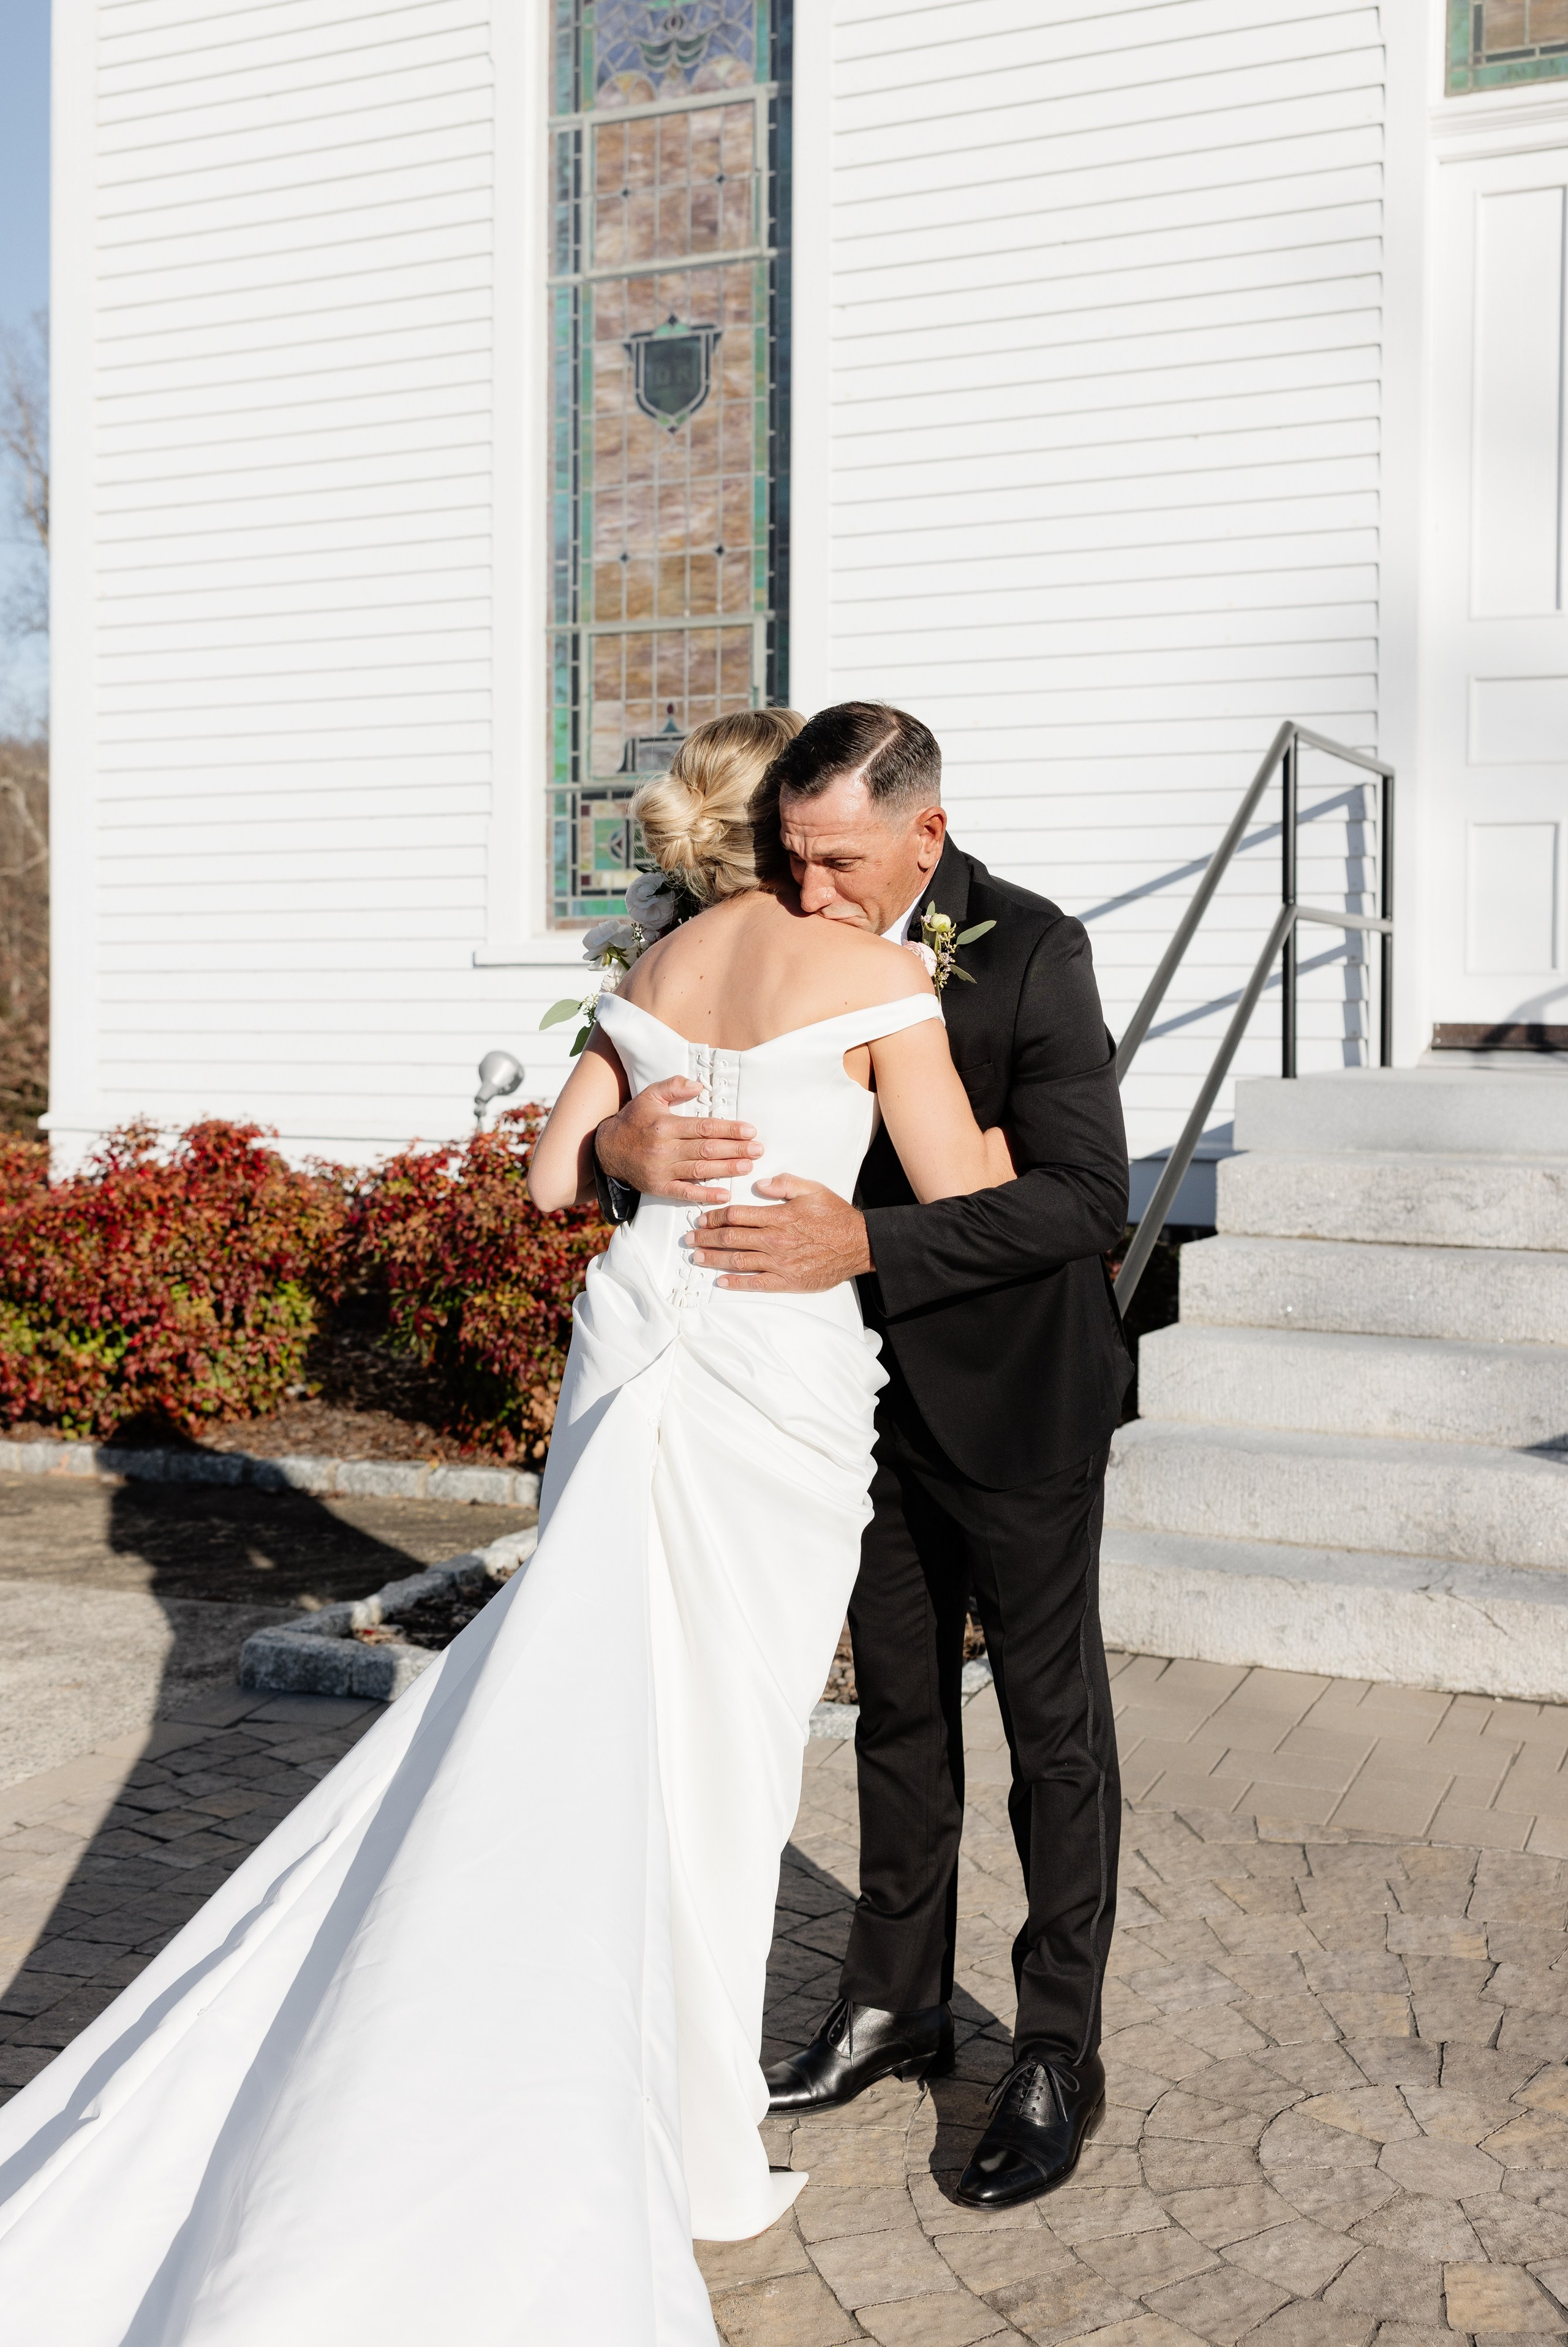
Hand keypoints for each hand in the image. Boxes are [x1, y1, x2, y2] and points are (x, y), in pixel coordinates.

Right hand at [595, 1077, 762, 1205]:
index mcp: (665, 1125)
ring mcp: (661, 1170)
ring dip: (726, 1169)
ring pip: (699, 1170)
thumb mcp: (650, 1096)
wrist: (607, 1149)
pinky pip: (684, 1192)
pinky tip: (725, 1195)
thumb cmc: (634, 1120)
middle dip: (735, 1149)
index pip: (703, 1127)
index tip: (750, 1131)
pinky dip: (705, 1195)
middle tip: (758, 1150)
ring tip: (748, 1167)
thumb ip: (674, 1086)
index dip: (728, 1129)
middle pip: (706, 1149)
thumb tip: (699, 1086)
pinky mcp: (658, 1187)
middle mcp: (664, 1148)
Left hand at [687, 1176, 873, 1290]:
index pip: (736, 1215)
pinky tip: (721, 1281)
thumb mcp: (812, 1189)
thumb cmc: (836, 1217)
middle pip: (730, 1238)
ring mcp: (779, 1262)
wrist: (859, 1244)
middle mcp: (774, 1239)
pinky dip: (736, 1282)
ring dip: (713, 1258)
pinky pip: (755, 1283)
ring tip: (697, 1257)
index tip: (702, 1218)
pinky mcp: (787, 1280)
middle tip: (690, 1238)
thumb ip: (784, 1184)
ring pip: (737, 1260)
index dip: (714, 1216)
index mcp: (777, 1216)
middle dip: (706, 1238)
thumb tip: (760, 1184)